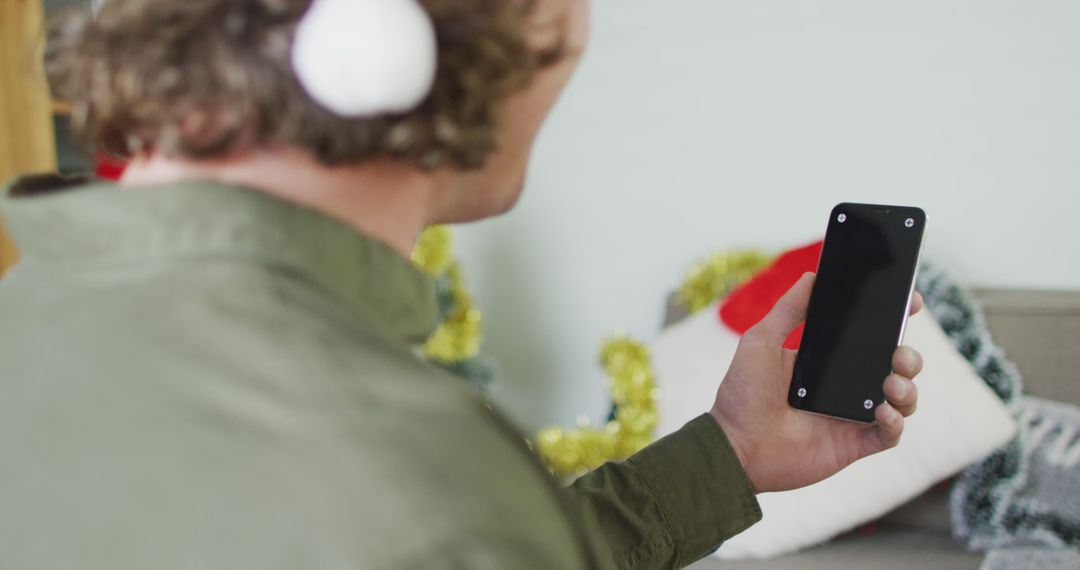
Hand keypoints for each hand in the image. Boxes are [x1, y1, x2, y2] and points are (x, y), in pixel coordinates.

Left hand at [709, 272, 923, 492]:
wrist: (734, 444)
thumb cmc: (741, 394)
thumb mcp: (761, 341)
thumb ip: (788, 309)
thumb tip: (812, 276)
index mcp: (826, 359)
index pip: (870, 336)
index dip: (895, 319)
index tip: (911, 302)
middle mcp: (843, 386)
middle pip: (894, 366)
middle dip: (908, 356)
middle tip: (899, 353)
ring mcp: (851, 415)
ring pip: (901, 399)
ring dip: (907, 387)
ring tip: (891, 382)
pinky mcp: (853, 444)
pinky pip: (890, 434)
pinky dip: (895, 422)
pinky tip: (883, 411)